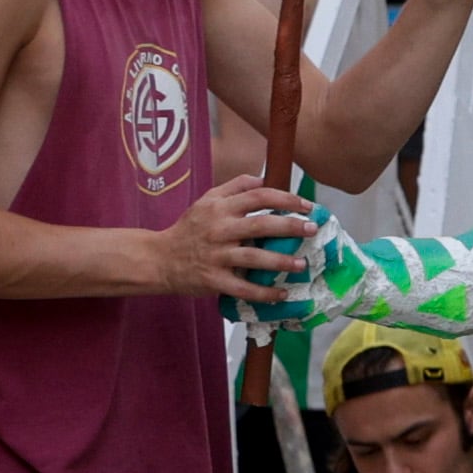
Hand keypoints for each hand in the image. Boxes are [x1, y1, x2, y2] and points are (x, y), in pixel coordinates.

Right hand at [131, 175, 313, 301]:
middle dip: (291, 227)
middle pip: (261, 225)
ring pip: (254, 258)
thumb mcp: (207, 200)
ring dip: (281, 262)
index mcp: (220, 207)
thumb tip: (264, 178)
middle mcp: (219, 229)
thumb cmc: (189, 228)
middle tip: (312, 229)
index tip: (306, 205)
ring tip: (302, 264)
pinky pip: (243, 288)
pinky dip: (264, 293)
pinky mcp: (214, 280)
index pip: (258, 196)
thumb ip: (235, 186)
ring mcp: (216, 255)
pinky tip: (282, 294)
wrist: (160, 259)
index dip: (286, 199)